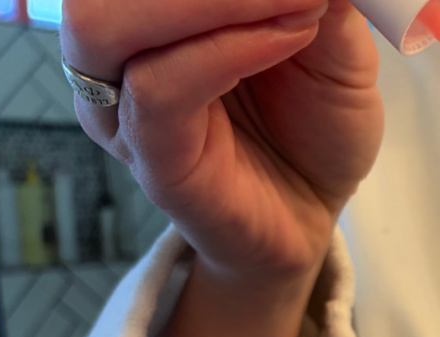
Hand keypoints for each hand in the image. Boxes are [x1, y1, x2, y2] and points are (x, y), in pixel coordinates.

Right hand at [61, 0, 382, 286]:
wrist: (316, 212)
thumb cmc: (312, 124)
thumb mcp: (332, 42)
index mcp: (149, 18)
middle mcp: (119, 54)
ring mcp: (126, 107)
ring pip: (106, 24)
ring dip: (212, 0)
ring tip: (301, 3)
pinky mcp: (154, 159)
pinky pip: (159, 89)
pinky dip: (226, 50)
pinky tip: (288, 37)